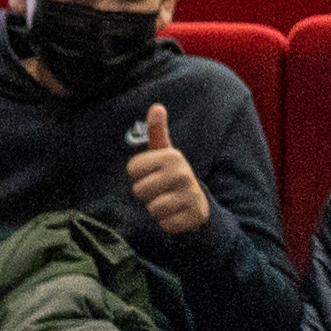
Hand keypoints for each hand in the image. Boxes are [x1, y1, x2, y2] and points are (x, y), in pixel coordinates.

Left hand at [125, 103, 211, 237]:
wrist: (198, 203)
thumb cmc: (172, 176)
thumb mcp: (164, 153)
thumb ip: (157, 131)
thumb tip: (156, 106)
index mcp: (171, 156)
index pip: (133, 169)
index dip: (139, 175)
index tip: (152, 174)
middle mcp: (182, 173)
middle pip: (139, 190)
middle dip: (146, 194)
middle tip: (160, 191)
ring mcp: (189, 195)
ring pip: (152, 208)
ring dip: (157, 210)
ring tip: (168, 203)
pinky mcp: (193, 216)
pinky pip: (165, 224)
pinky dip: (168, 223)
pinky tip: (176, 215)